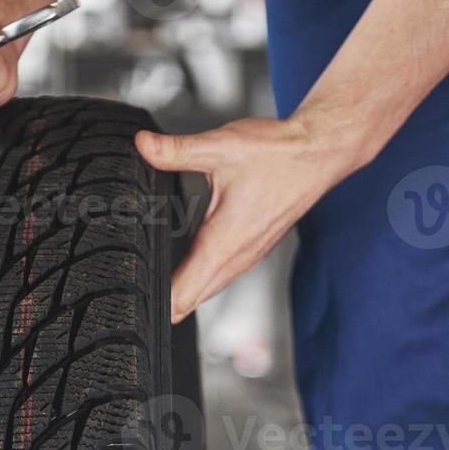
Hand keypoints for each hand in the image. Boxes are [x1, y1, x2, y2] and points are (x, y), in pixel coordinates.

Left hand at [135, 116, 354, 323]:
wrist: (318, 152)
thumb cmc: (278, 154)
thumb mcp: (220, 147)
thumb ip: (176, 150)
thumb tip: (142, 145)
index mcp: (225, 242)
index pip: (183, 295)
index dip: (155, 304)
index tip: (132, 302)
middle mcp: (238, 256)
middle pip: (191, 301)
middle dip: (161, 304)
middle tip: (130, 298)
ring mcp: (248, 255)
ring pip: (207, 290)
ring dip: (181, 293)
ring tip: (149, 288)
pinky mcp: (253, 247)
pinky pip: (221, 276)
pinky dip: (199, 280)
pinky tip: (186, 268)